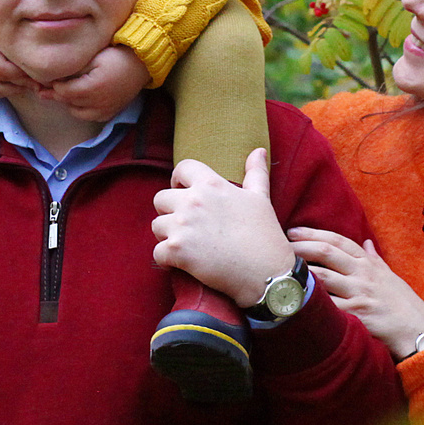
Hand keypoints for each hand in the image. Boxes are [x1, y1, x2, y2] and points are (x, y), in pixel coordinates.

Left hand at [35, 44, 147, 121]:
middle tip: (55, 83)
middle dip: (59, 93)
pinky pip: (89, 116)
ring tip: (71, 88)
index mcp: (92, 88)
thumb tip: (52, 79)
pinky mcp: (110, 114)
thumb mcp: (92, 58)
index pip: (62, 92)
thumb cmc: (115, 57)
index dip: (54, 85)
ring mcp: (105, 111)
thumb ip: (72, 70)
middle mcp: (98, 104)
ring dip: (70, 102)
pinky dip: (83, 109)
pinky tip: (83, 97)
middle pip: (68, 102)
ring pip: (76, 112)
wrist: (140, 65)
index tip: (52, 77)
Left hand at [150, 149, 296, 305]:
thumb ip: (256, 173)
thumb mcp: (261, 199)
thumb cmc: (265, 236)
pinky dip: (165, 261)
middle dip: (170, 212)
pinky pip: (156, 253)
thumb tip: (258, 150)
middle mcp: (193, 201)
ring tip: (186, 247)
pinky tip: (180, 265)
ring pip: (156, 226)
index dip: (178, 180)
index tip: (182, 191)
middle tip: (186, 227)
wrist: (267, 274)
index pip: (182, 168)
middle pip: (161, 199)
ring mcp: (183, 226)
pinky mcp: (176, 251)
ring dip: (167, 237)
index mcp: (212, 185)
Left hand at [290, 227, 423, 358]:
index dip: (314, 233)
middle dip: (301, 246)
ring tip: (280, 268)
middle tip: (280, 244)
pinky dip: (310, 301)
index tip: (294, 231)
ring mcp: (359, 294)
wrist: (418, 330)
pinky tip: (293, 298)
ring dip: (300, 271)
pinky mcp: (356, 315)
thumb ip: (374, 259)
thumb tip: (366, 242)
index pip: (338, 241)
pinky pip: (328, 306)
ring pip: (323, 277)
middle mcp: (363, 275)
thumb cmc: (403, 303)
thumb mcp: (390, 276)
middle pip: (327, 253)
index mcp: (368, 263)